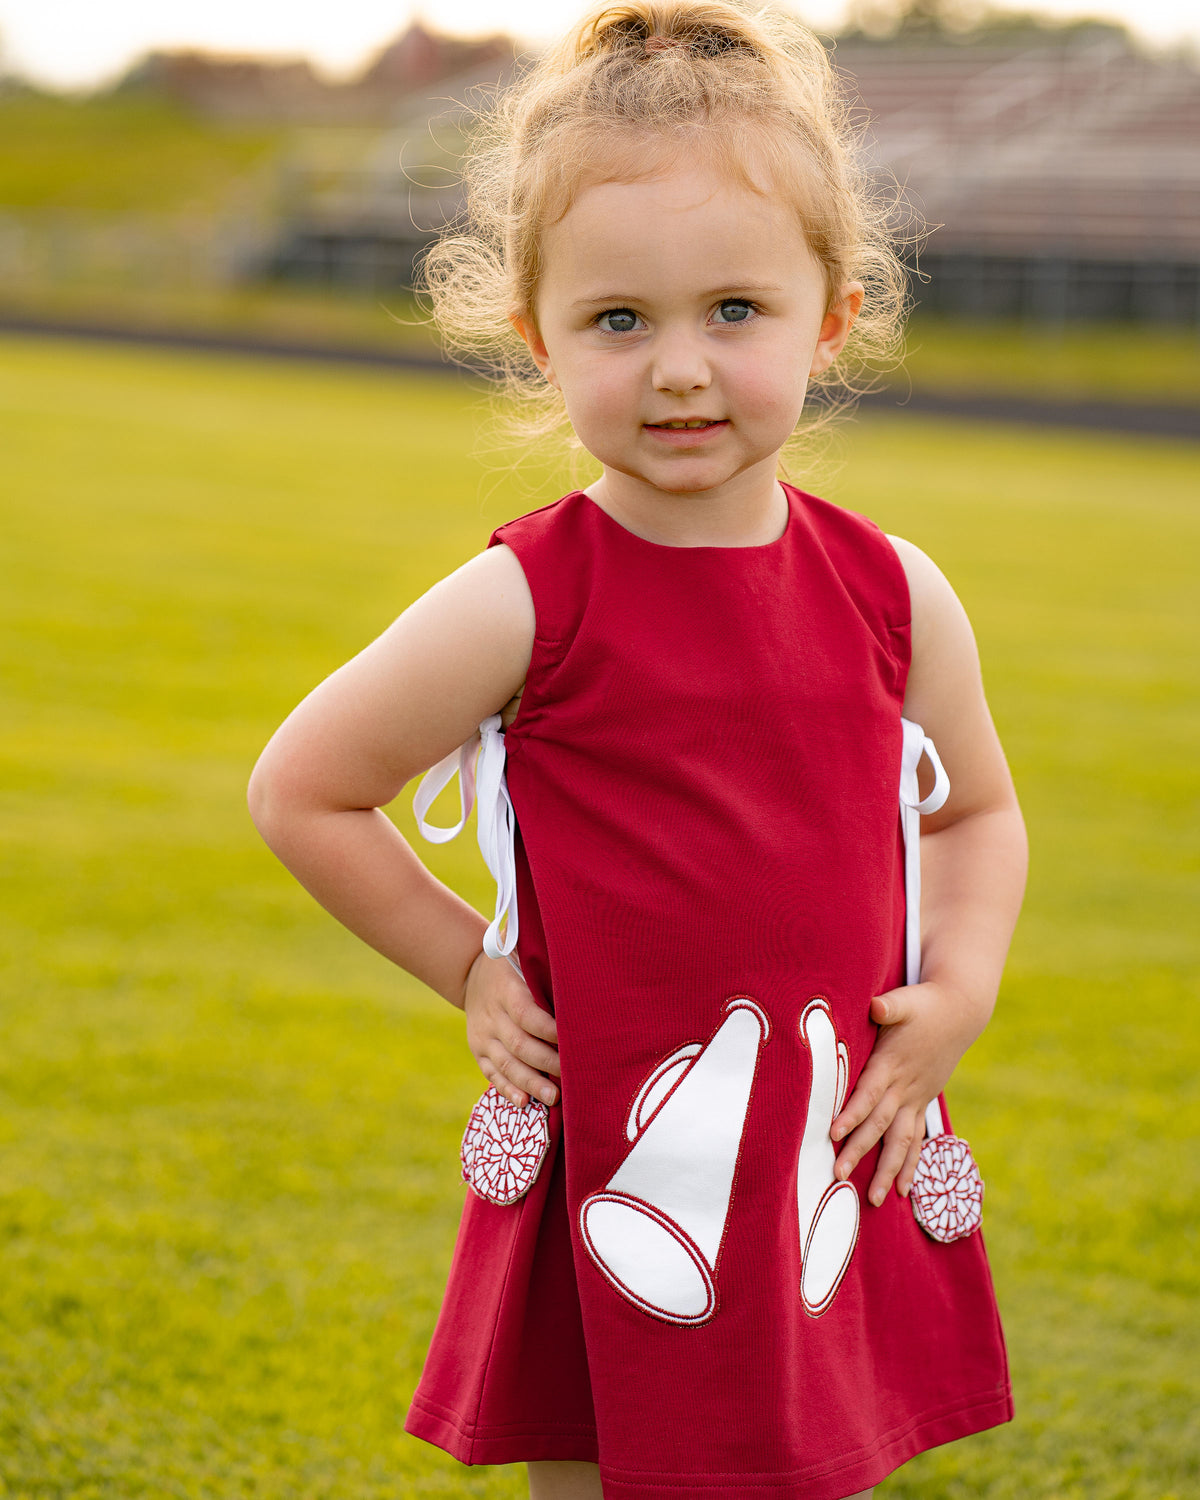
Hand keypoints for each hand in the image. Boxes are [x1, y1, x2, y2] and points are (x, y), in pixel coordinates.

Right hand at [462, 950, 559, 1107]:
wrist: (469, 973)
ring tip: (553, 1098)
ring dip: (530, 1083)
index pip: (527, 1015)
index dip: (549, 1031)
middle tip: (572, 1078)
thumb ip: (545, 970)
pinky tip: (524, 1102)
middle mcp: (491, 1016)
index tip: (574, 1043)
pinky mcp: (478, 1051)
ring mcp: (482, 1036)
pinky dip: (507, 1089)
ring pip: (505, 1064)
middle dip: (546, 1064)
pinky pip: (491, 1073)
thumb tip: (583, 979)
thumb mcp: (522, 956)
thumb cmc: (514, 964)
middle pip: (519, 1045)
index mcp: (506, 990)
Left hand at [829, 981, 987, 1207]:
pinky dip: (910, 1164)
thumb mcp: (905, 1001)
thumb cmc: (924, 1004)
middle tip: (837, 1175)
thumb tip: (875, 1006)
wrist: (959, 1012)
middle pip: (880, 1125)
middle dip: (859, 1151)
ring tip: (876, 1199)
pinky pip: (917, 1139)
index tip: (833, 1133)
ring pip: (902, 1141)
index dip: (852, 1113)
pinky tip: (903, 1189)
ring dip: (888, 1170)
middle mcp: (905, 1087)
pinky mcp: (922, 1102)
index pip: (869, 1094)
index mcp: (892, 1064)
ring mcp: (916, 1098)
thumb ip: (888, 1007)